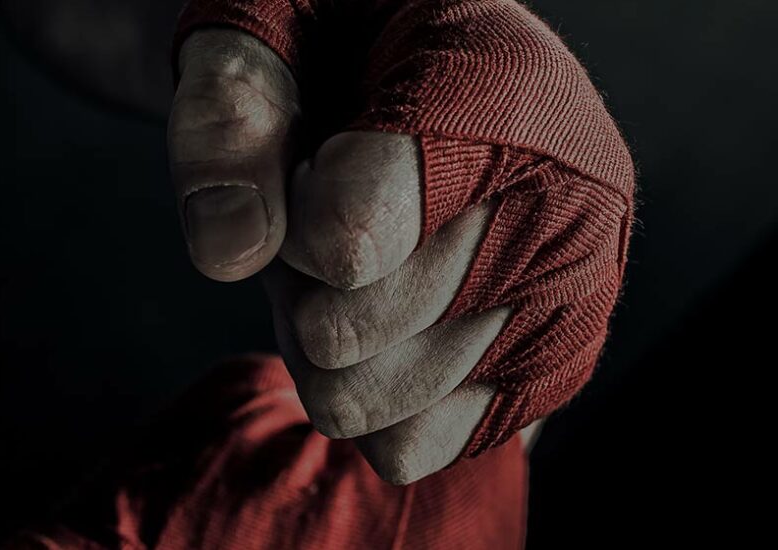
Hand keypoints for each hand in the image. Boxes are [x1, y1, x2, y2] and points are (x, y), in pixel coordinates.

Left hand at [169, 0, 632, 484]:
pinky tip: (387, 320)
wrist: (434, 72)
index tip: (311, 160)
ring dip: (325, 341)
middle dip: (294, 280)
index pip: (350, 238)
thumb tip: (233, 251)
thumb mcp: (262, 26)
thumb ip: (228, 113)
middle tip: (319, 211)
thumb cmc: (346, 39)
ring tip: (356, 262)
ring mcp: (567, 302)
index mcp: (503, 93)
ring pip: (362, 402)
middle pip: (342, 334)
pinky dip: (368, 396)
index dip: (284, 216)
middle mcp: (566, 206)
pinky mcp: (547, 374)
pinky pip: (409, 446)